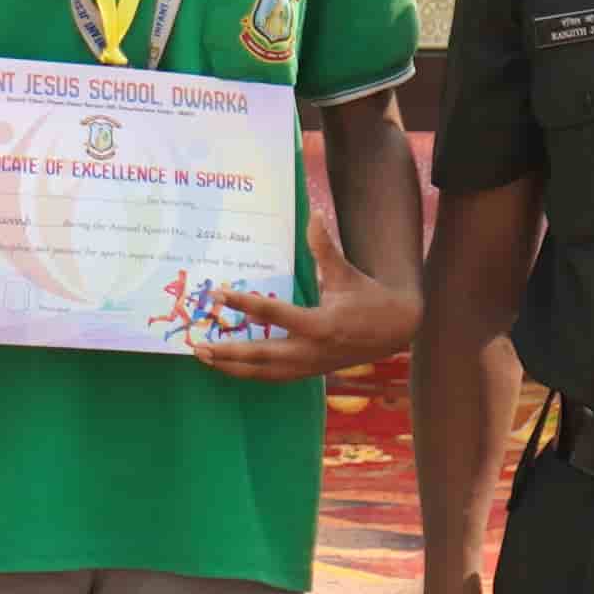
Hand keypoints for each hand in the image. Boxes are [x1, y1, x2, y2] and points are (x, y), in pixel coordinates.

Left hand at [193, 201, 411, 383]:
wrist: (395, 330)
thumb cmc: (368, 298)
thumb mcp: (347, 273)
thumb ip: (325, 247)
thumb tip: (314, 215)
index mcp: (321, 324)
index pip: (273, 314)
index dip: (243, 304)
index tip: (217, 295)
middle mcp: (312, 350)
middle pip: (262, 355)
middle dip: (229, 351)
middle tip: (198, 345)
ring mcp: (310, 366)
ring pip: (264, 372)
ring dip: (232, 367)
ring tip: (204, 358)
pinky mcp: (309, 372)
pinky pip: (273, 377)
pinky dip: (249, 373)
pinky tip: (228, 367)